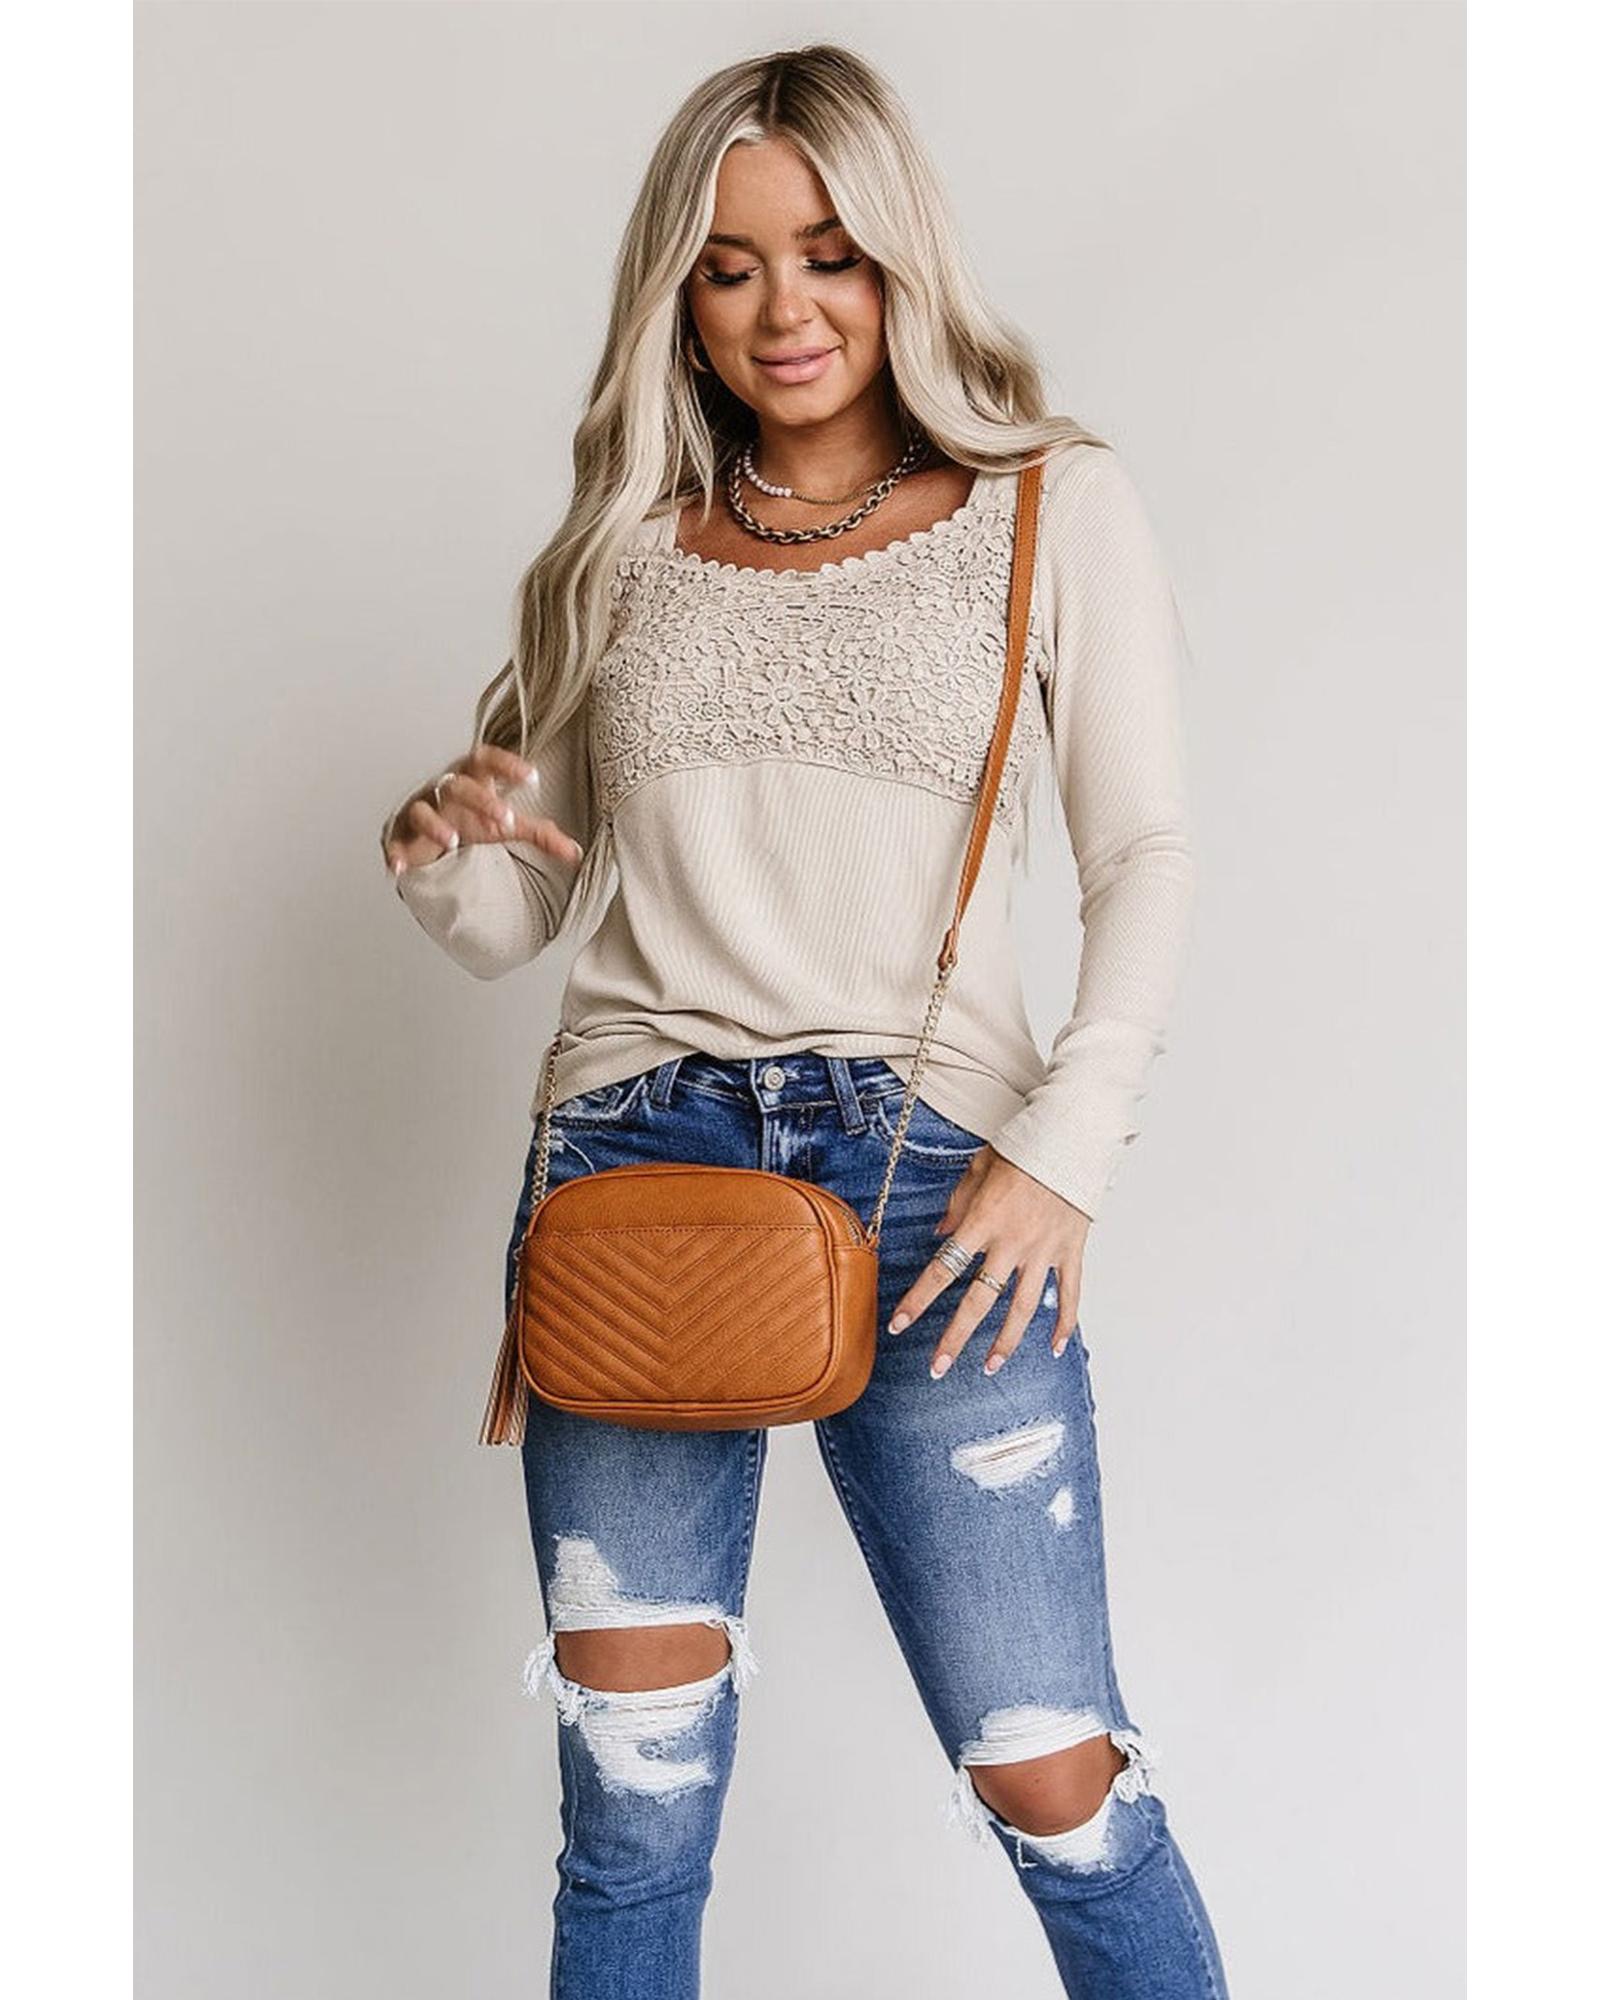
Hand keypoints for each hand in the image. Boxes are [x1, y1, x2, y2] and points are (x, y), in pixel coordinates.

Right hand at [381, 746, 584, 875]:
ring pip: (422, 809)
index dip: (506, 764)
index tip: (532, 777)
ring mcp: (420, 811)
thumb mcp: (504, 824)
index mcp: (471, 779)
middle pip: (457, 784)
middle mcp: (443, 790)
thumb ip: (540, 834)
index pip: (485, 759)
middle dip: (480, 799)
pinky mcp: (400, 837)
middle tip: (506, 819)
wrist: (429, 832)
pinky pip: (394, 842)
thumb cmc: (470, 818)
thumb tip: (575, 853)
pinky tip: (398, 868)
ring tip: (453, 842)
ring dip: (436, 824)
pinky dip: (395, 854)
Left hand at [886, 1150, 1090, 1378]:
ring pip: (1023, 1308)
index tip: (899, 1325)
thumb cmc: (1023, 1148)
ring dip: (1005, 1342)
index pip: (943, 1269)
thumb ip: (957, 1203)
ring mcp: (1044, 1250)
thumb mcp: (979, 1168)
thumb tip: (940, 1232)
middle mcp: (1012, 1242)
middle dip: (955, 1338)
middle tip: (938, 1368)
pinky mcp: (1071, 1251)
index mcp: (983, 1221)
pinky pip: (1069, 1295)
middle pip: (979, 1300)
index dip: (918, 1300)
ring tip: (989, 1368)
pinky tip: (1055, 1348)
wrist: (1072, 1136)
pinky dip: (1065, 1323)